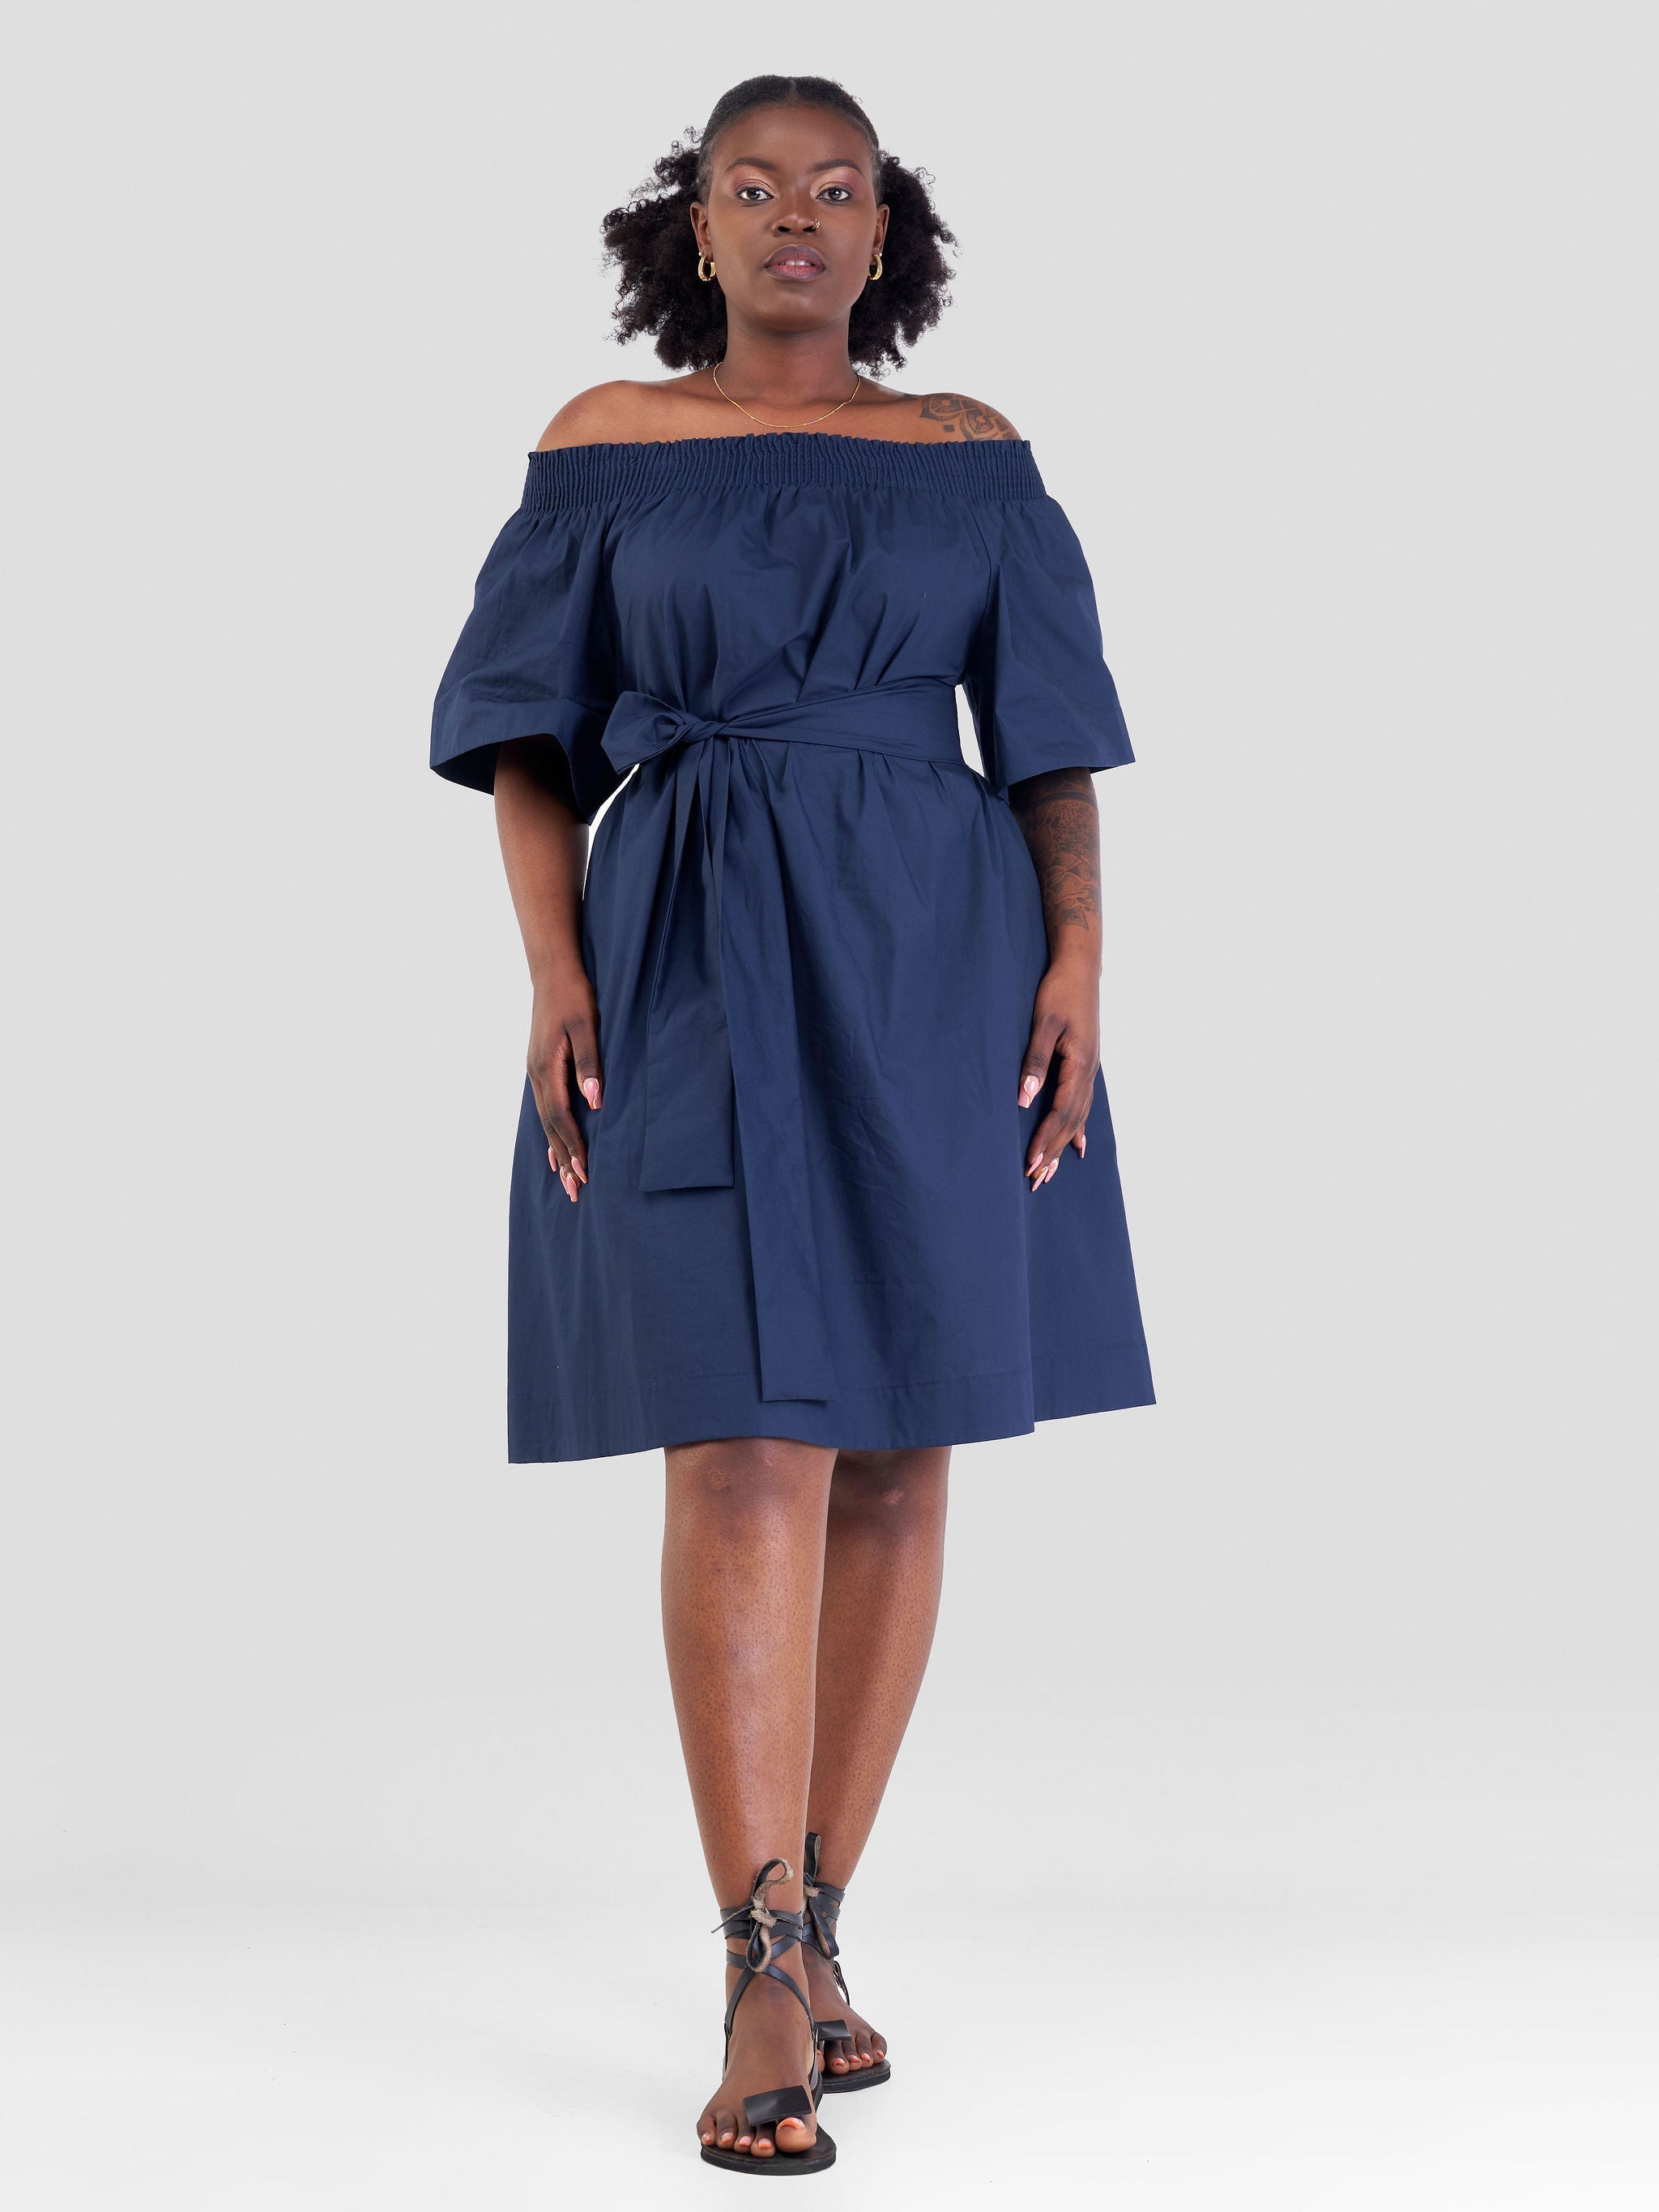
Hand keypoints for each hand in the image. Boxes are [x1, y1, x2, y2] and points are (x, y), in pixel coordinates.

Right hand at [528, 961, 602, 1202]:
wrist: (552, 970)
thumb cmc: (574, 995)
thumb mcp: (586, 1025)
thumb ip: (590, 1062)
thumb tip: (595, 1100)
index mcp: (547, 1068)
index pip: (561, 1117)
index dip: (573, 1146)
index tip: (585, 1172)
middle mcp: (536, 1075)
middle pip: (550, 1126)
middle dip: (565, 1159)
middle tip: (576, 1192)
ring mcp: (535, 1071)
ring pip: (545, 1120)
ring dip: (557, 1150)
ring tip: (566, 1179)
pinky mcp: (539, 1066)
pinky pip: (544, 1108)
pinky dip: (550, 1131)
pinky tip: (554, 1146)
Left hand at [1017, 953, 1098, 1189]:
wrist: (1080, 967)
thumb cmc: (1058, 991)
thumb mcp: (1043, 1023)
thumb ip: (1035, 1062)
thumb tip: (1024, 1100)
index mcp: (1079, 1064)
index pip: (1061, 1112)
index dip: (1046, 1140)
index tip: (1031, 1163)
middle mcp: (1089, 1072)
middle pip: (1072, 1121)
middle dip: (1053, 1152)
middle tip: (1037, 1180)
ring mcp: (1091, 1069)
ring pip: (1078, 1116)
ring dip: (1064, 1145)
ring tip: (1051, 1171)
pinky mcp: (1087, 1064)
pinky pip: (1084, 1105)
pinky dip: (1079, 1128)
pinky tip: (1079, 1146)